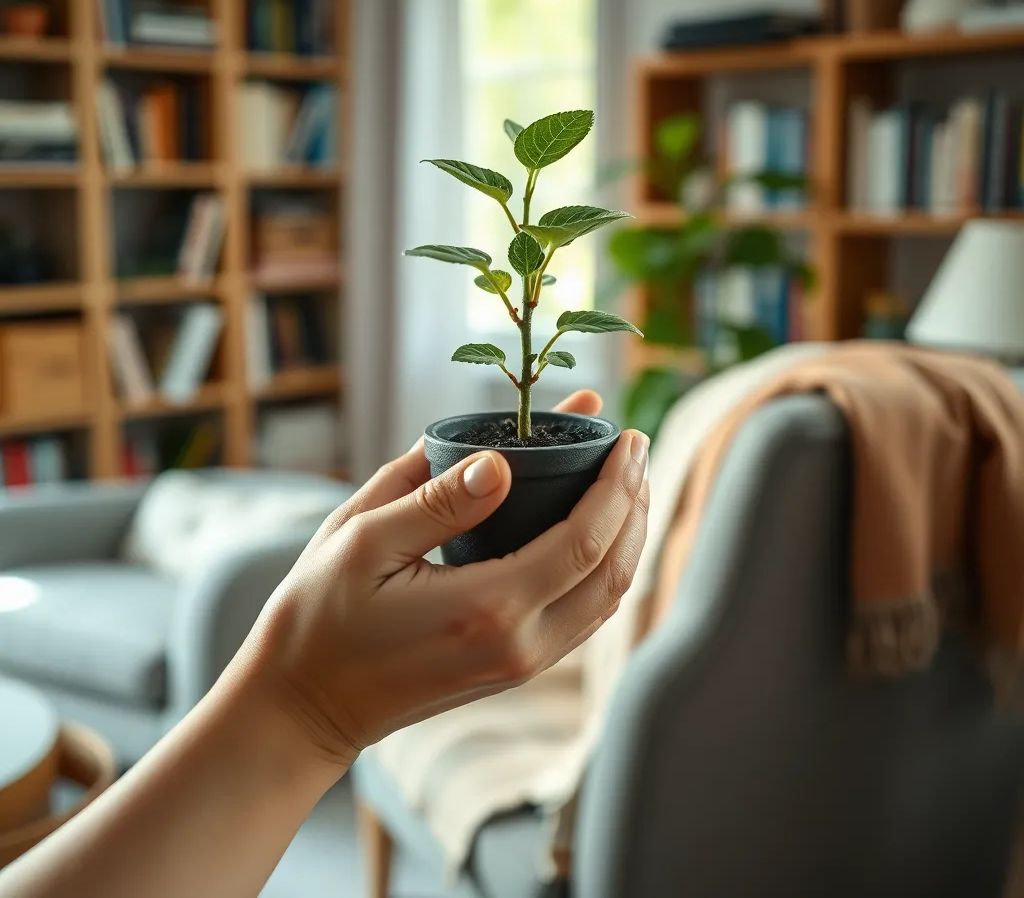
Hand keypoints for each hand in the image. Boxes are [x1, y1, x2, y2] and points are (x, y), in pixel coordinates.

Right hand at [235, 390, 649, 766]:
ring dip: (625, 536)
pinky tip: (594, 531)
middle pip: (614, 571)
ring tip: (624, 480)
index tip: (628, 436)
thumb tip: (501, 462)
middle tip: (633, 446)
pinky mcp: (514, 669)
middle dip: (634, 503)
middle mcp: (520, 645)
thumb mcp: (364, 542)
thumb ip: (438, 500)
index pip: (585, 540)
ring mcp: (521, 665)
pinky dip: (602, 568)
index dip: (616, 485)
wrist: (303, 705)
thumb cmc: (320, 616)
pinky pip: (582, 616)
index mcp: (488, 608)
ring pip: (607, 598)